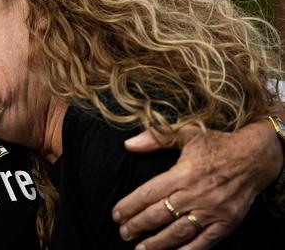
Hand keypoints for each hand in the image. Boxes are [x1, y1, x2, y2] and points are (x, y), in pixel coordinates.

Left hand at [112, 122, 282, 249]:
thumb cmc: (216, 144)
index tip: (116, 214)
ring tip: (140, 249)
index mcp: (183, 173)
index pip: (149, 193)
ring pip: (178, 232)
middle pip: (160, 215)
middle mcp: (196, 194)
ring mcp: (212, 211)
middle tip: (124, 233)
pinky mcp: (225, 223)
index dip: (130, 206)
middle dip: (138, 226)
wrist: (254, 157)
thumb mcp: (186, 133)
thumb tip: (129, 144)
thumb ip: (156, 138)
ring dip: (157, 244)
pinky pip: (203, 243)